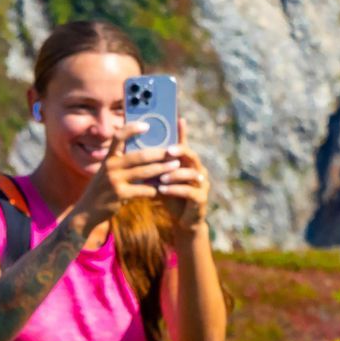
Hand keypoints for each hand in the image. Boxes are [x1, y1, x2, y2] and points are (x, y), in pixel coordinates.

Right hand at [71, 123, 181, 229]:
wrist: (87, 212)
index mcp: (108, 158)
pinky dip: (155, 189)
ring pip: (144, 172)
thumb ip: (120, 163)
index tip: (146, 125)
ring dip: (162, 169)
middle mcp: (110, 166)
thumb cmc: (103, 190)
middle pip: (139, 155)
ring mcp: (114, 180)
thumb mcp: (108, 173)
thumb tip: (144, 153)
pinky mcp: (120, 195)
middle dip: (159, 154)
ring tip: (175, 166)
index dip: (132, 129)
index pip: (118, 137)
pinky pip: (143, 190)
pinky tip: (164, 188)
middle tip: (173, 152)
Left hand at [157, 117, 210, 231]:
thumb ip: (156, 166)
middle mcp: (198, 170)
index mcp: (188, 163)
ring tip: (161, 177)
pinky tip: (163, 190)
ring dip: (175, 174)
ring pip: (192, 174)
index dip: (183, 132)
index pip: (185, 144)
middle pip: (192, 156)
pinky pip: (190, 192)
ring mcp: (202, 185)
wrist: (182, 220)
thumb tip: (136, 151)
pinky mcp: (201, 200)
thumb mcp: (161, 178)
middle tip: (168, 151)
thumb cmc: (170, 196)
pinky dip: (175, 190)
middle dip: (180, 151)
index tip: (178, 120)